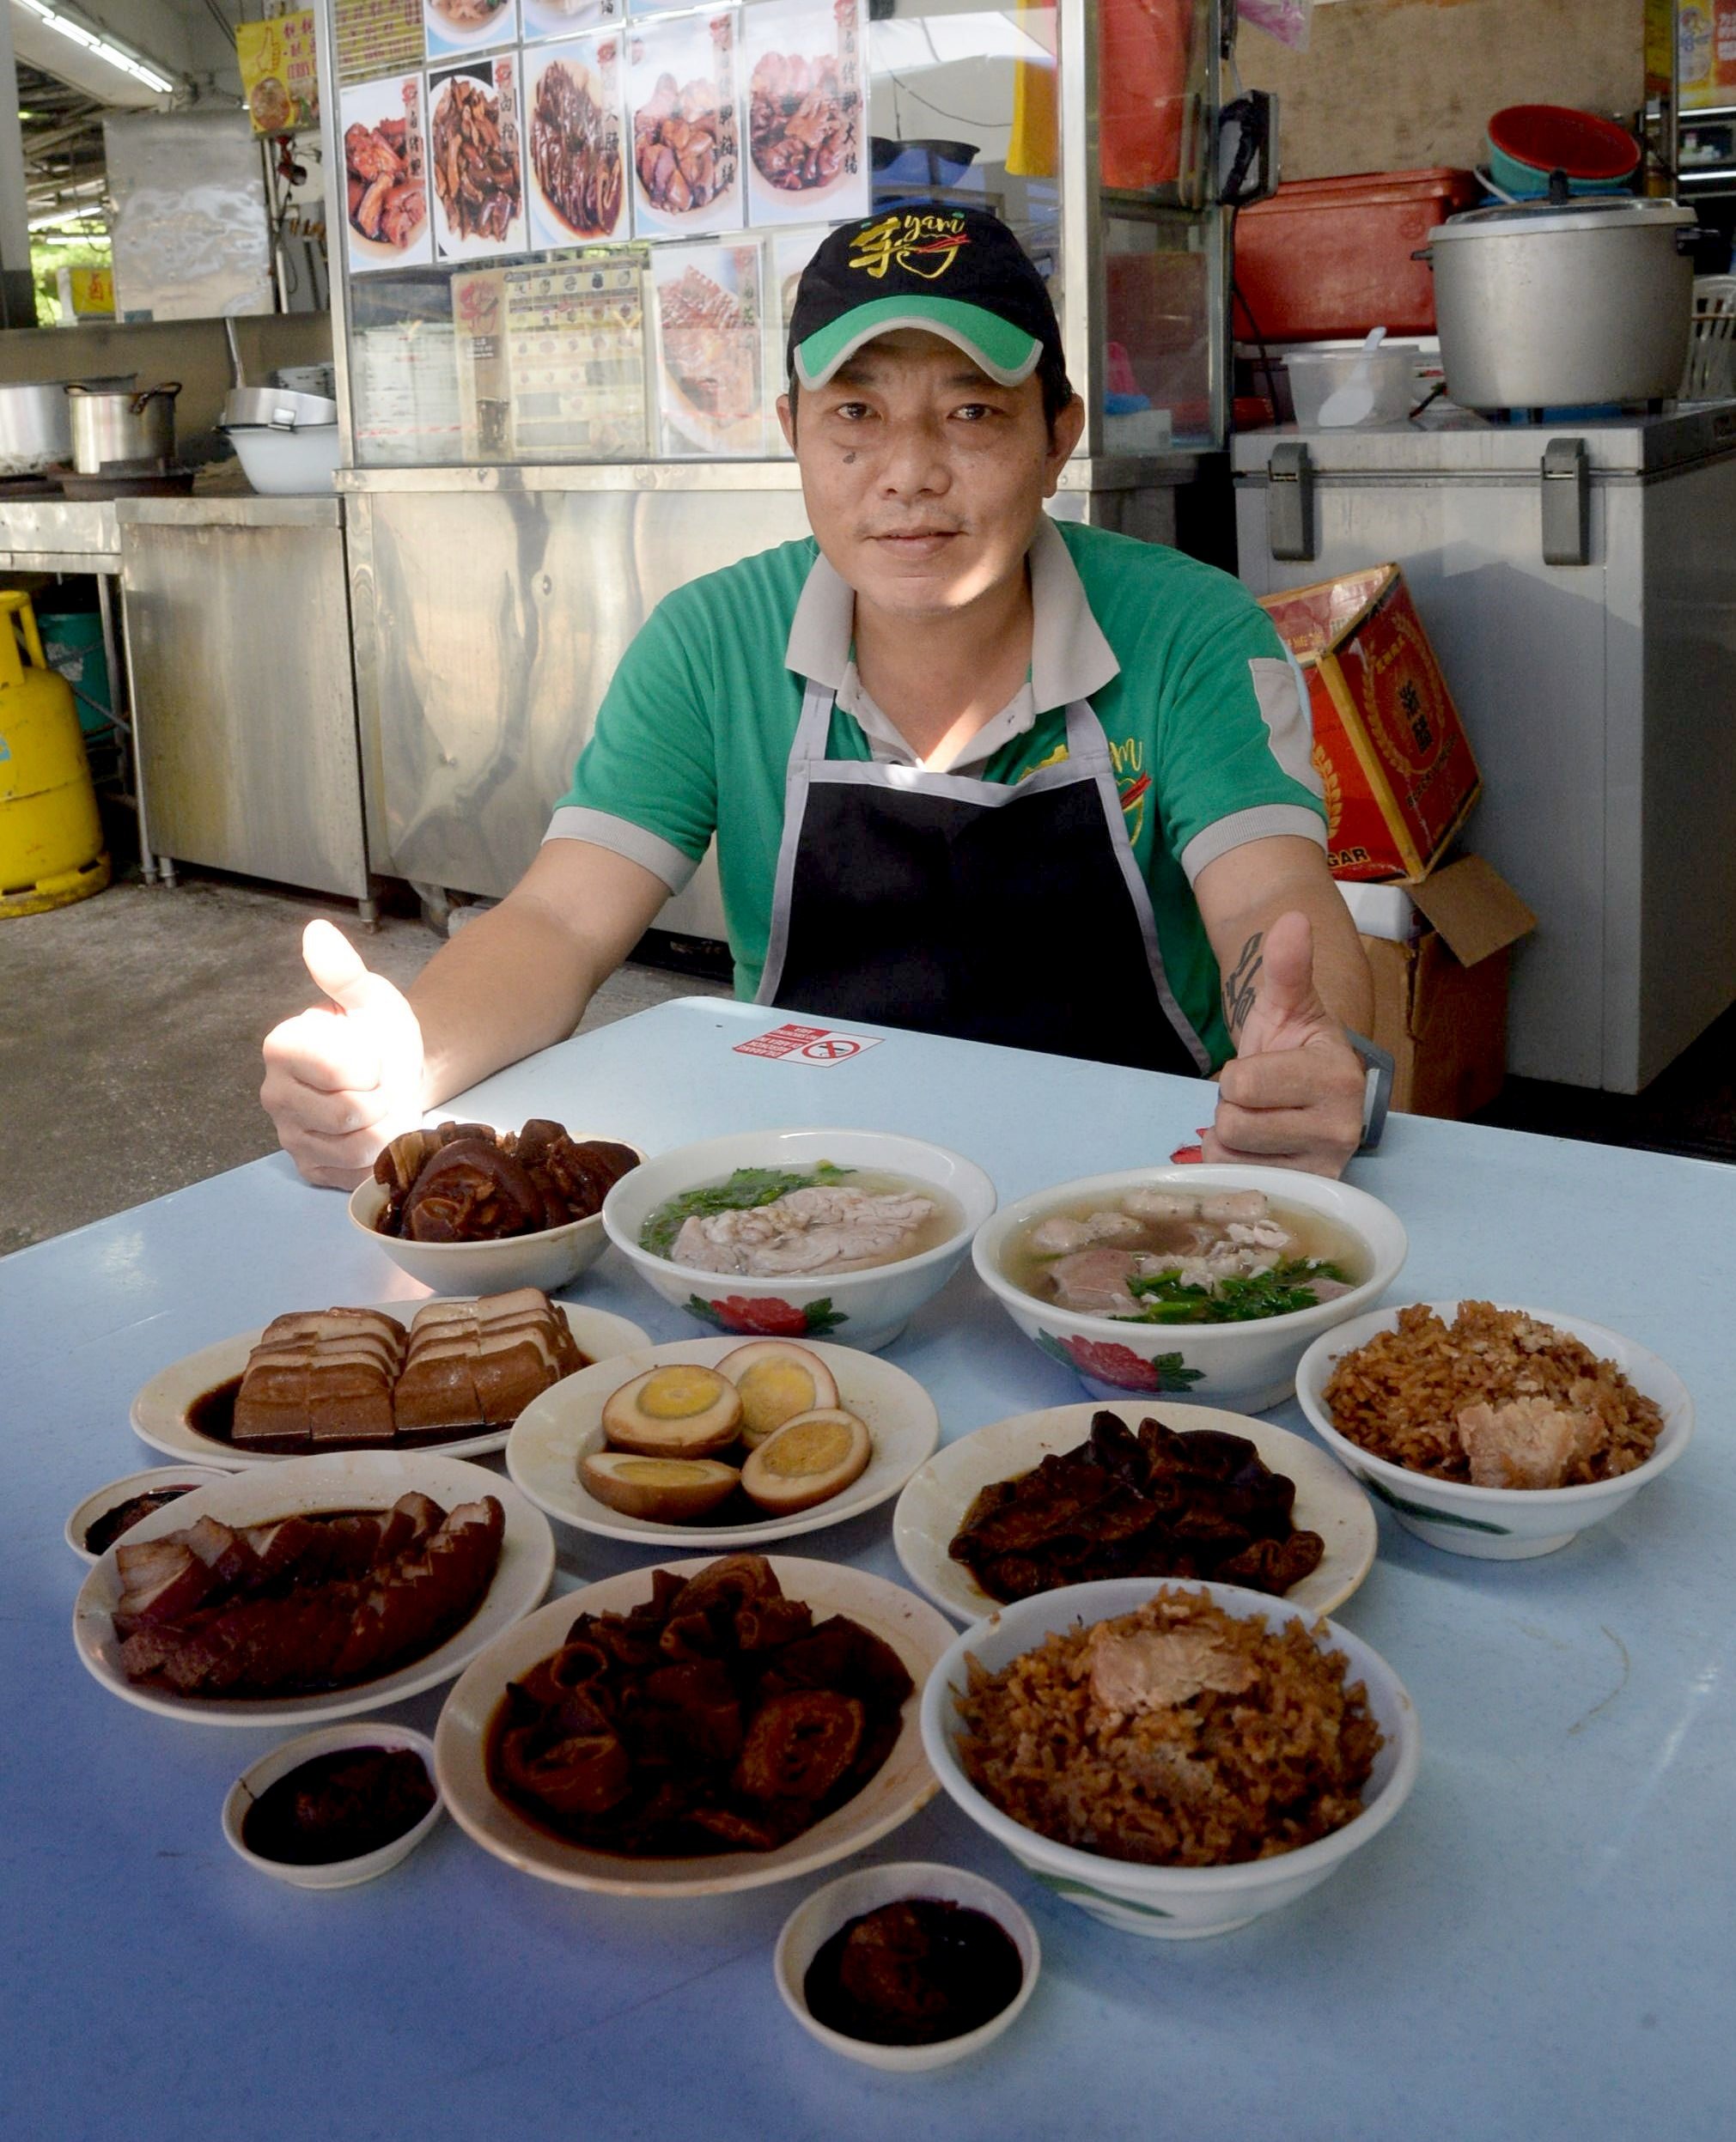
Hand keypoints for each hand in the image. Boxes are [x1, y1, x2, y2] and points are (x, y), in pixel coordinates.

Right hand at [260, 920, 425, 1188]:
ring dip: (387, 1127)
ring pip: (356, 1146)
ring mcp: (289, 1135)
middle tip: (383, 1084)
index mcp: (282, 1046)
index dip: (376, 1064)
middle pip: (351, 1111)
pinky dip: (376, 1156)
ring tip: (383, 1107)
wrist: (396, 1076)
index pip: (343, 1069)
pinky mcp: (308, 1168)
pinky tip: (373, 1133)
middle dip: (385, 1097)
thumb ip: (345, 972)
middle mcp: (273, 1094)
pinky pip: (353, 1173)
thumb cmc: (380, 1036)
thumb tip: (317, 932)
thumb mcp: (372, 1000)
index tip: (374, 1055)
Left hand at [1206, 910, 1365, 1178]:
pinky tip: (1261, 1149)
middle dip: (1233, 1107)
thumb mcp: (1286, 1005)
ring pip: (1233, 1156)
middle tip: (1259, 1098)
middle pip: (1234, 1124)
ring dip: (1232, 1138)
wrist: (1314, 1089)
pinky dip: (1237, 1165)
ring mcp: (1327, 1164)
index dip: (1236, 1074)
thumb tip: (1292, 919)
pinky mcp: (1310, 1192)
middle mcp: (1341, 1126)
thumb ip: (1287, 967)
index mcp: (1336, 1075)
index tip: (1262, 1069)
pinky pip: (1240, 1179)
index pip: (1242, 1084)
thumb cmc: (1296, 1046)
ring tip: (1262, 1120)